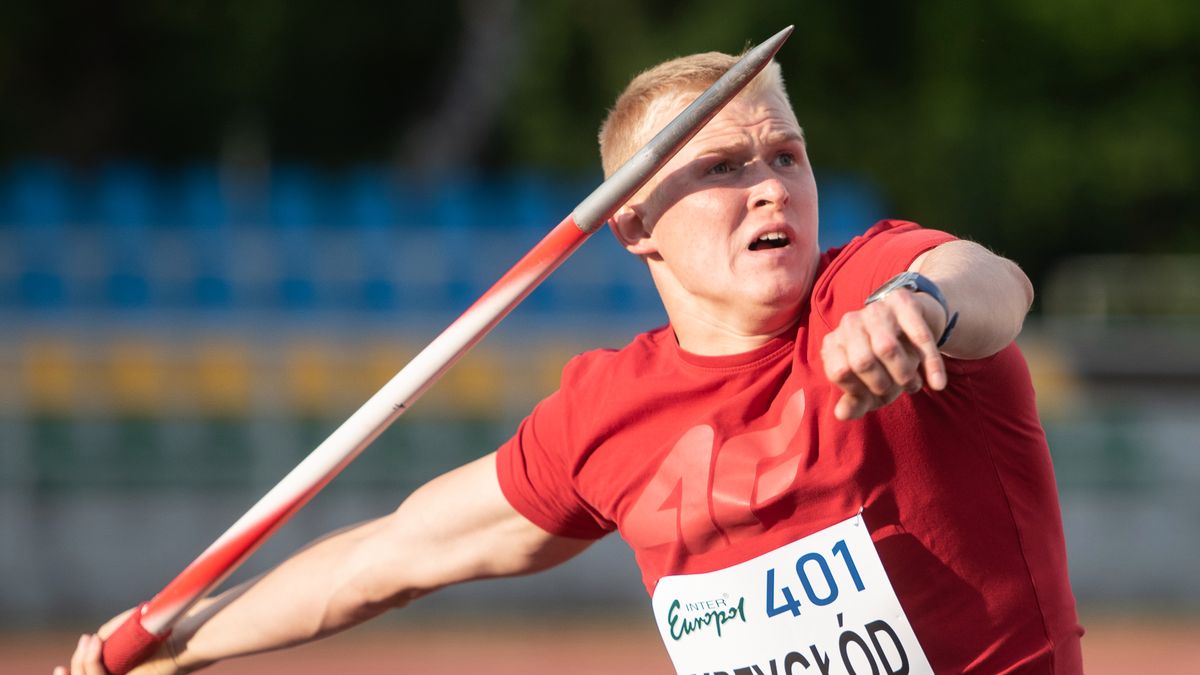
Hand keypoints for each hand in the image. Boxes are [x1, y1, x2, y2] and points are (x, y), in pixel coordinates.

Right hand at [52, 609, 183, 674]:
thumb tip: (92, 642)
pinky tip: (94, 643)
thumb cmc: (168, 624)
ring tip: (91, 641)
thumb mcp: (131, 629)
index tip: (61, 666)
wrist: (192, 631)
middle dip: (77, 667)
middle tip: (84, 644)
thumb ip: (109, 637)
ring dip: (83, 663)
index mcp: (125, 670)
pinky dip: (92, 663)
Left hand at [821, 289, 948, 419]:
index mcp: (834, 343)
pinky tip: (937, 384)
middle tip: (898, 389)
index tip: (874, 396)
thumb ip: (855, 401)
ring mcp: (874, 309)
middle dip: (883, 384)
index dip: (859, 390)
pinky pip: (918, 336)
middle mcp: (849, 323)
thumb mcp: (870, 386)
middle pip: (862, 361)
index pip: (839, 372)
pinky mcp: (901, 301)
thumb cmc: (886, 364)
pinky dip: (930, 364)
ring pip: (887, 347)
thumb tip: (841, 414)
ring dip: (904, 374)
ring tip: (912, 384)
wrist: (914, 325)